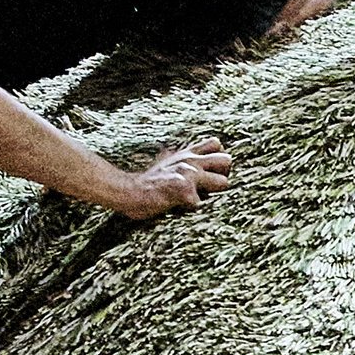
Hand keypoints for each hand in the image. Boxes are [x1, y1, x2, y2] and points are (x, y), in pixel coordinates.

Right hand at [108, 136, 233, 219]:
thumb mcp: (168, 162)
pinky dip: (194, 210)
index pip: (216, 144)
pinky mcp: (183, 191)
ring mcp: (189, 174)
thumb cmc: (149, 181)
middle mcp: (191, 160)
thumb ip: (184, 161)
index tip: (211, 171)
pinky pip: (202, 204)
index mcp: (187, 153)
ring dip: (214, 194)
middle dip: (223, 175)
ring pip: (223, 182)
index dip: (218, 158)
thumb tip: (200, 163)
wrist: (127, 190)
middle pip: (227, 160)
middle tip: (209, 187)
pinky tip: (181, 209)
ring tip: (197, 199)